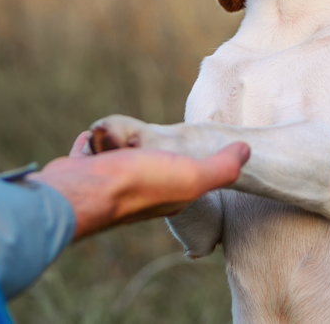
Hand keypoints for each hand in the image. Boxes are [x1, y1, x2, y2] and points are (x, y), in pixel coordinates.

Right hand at [28, 131, 248, 239]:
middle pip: (147, 162)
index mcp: (168, 196)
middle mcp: (138, 192)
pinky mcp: (82, 172)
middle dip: (148, 148)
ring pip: (118, 156)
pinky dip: (92, 143)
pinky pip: (89, 152)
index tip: (191, 144)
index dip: (189, 159)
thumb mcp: (192, 176)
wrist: (82, 191)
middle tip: (147, 136)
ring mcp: (108, 182)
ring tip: (120, 134)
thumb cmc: (138, 183)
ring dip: (118, 142)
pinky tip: (93, 136)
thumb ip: (222, 168)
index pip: (185, 175)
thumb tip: (247, 151)